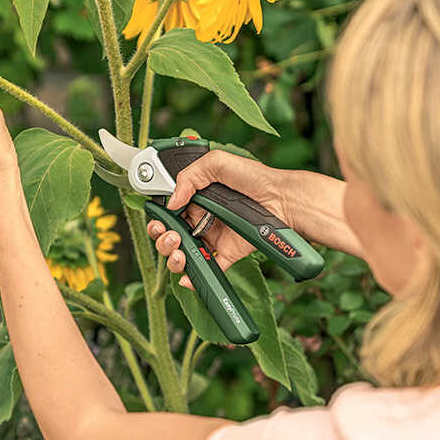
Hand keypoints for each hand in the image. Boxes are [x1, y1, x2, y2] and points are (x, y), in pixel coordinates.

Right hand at [147, 150, 292, 287]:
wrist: (282, 198)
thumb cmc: (255, 178)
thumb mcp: (217, 162)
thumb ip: (189, 176)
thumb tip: (172, 201)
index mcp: (196, 200)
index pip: (168, 214)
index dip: (159, 220)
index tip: (158, 222)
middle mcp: (201, 220)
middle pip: (171, 236)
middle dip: (163, 239)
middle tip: (171, 236)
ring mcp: (213, 239)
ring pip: (184, 255)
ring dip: (174, 257)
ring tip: (180, 251)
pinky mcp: (227, 254)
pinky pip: (208, 269)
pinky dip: (194, 277)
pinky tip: (188, 276)